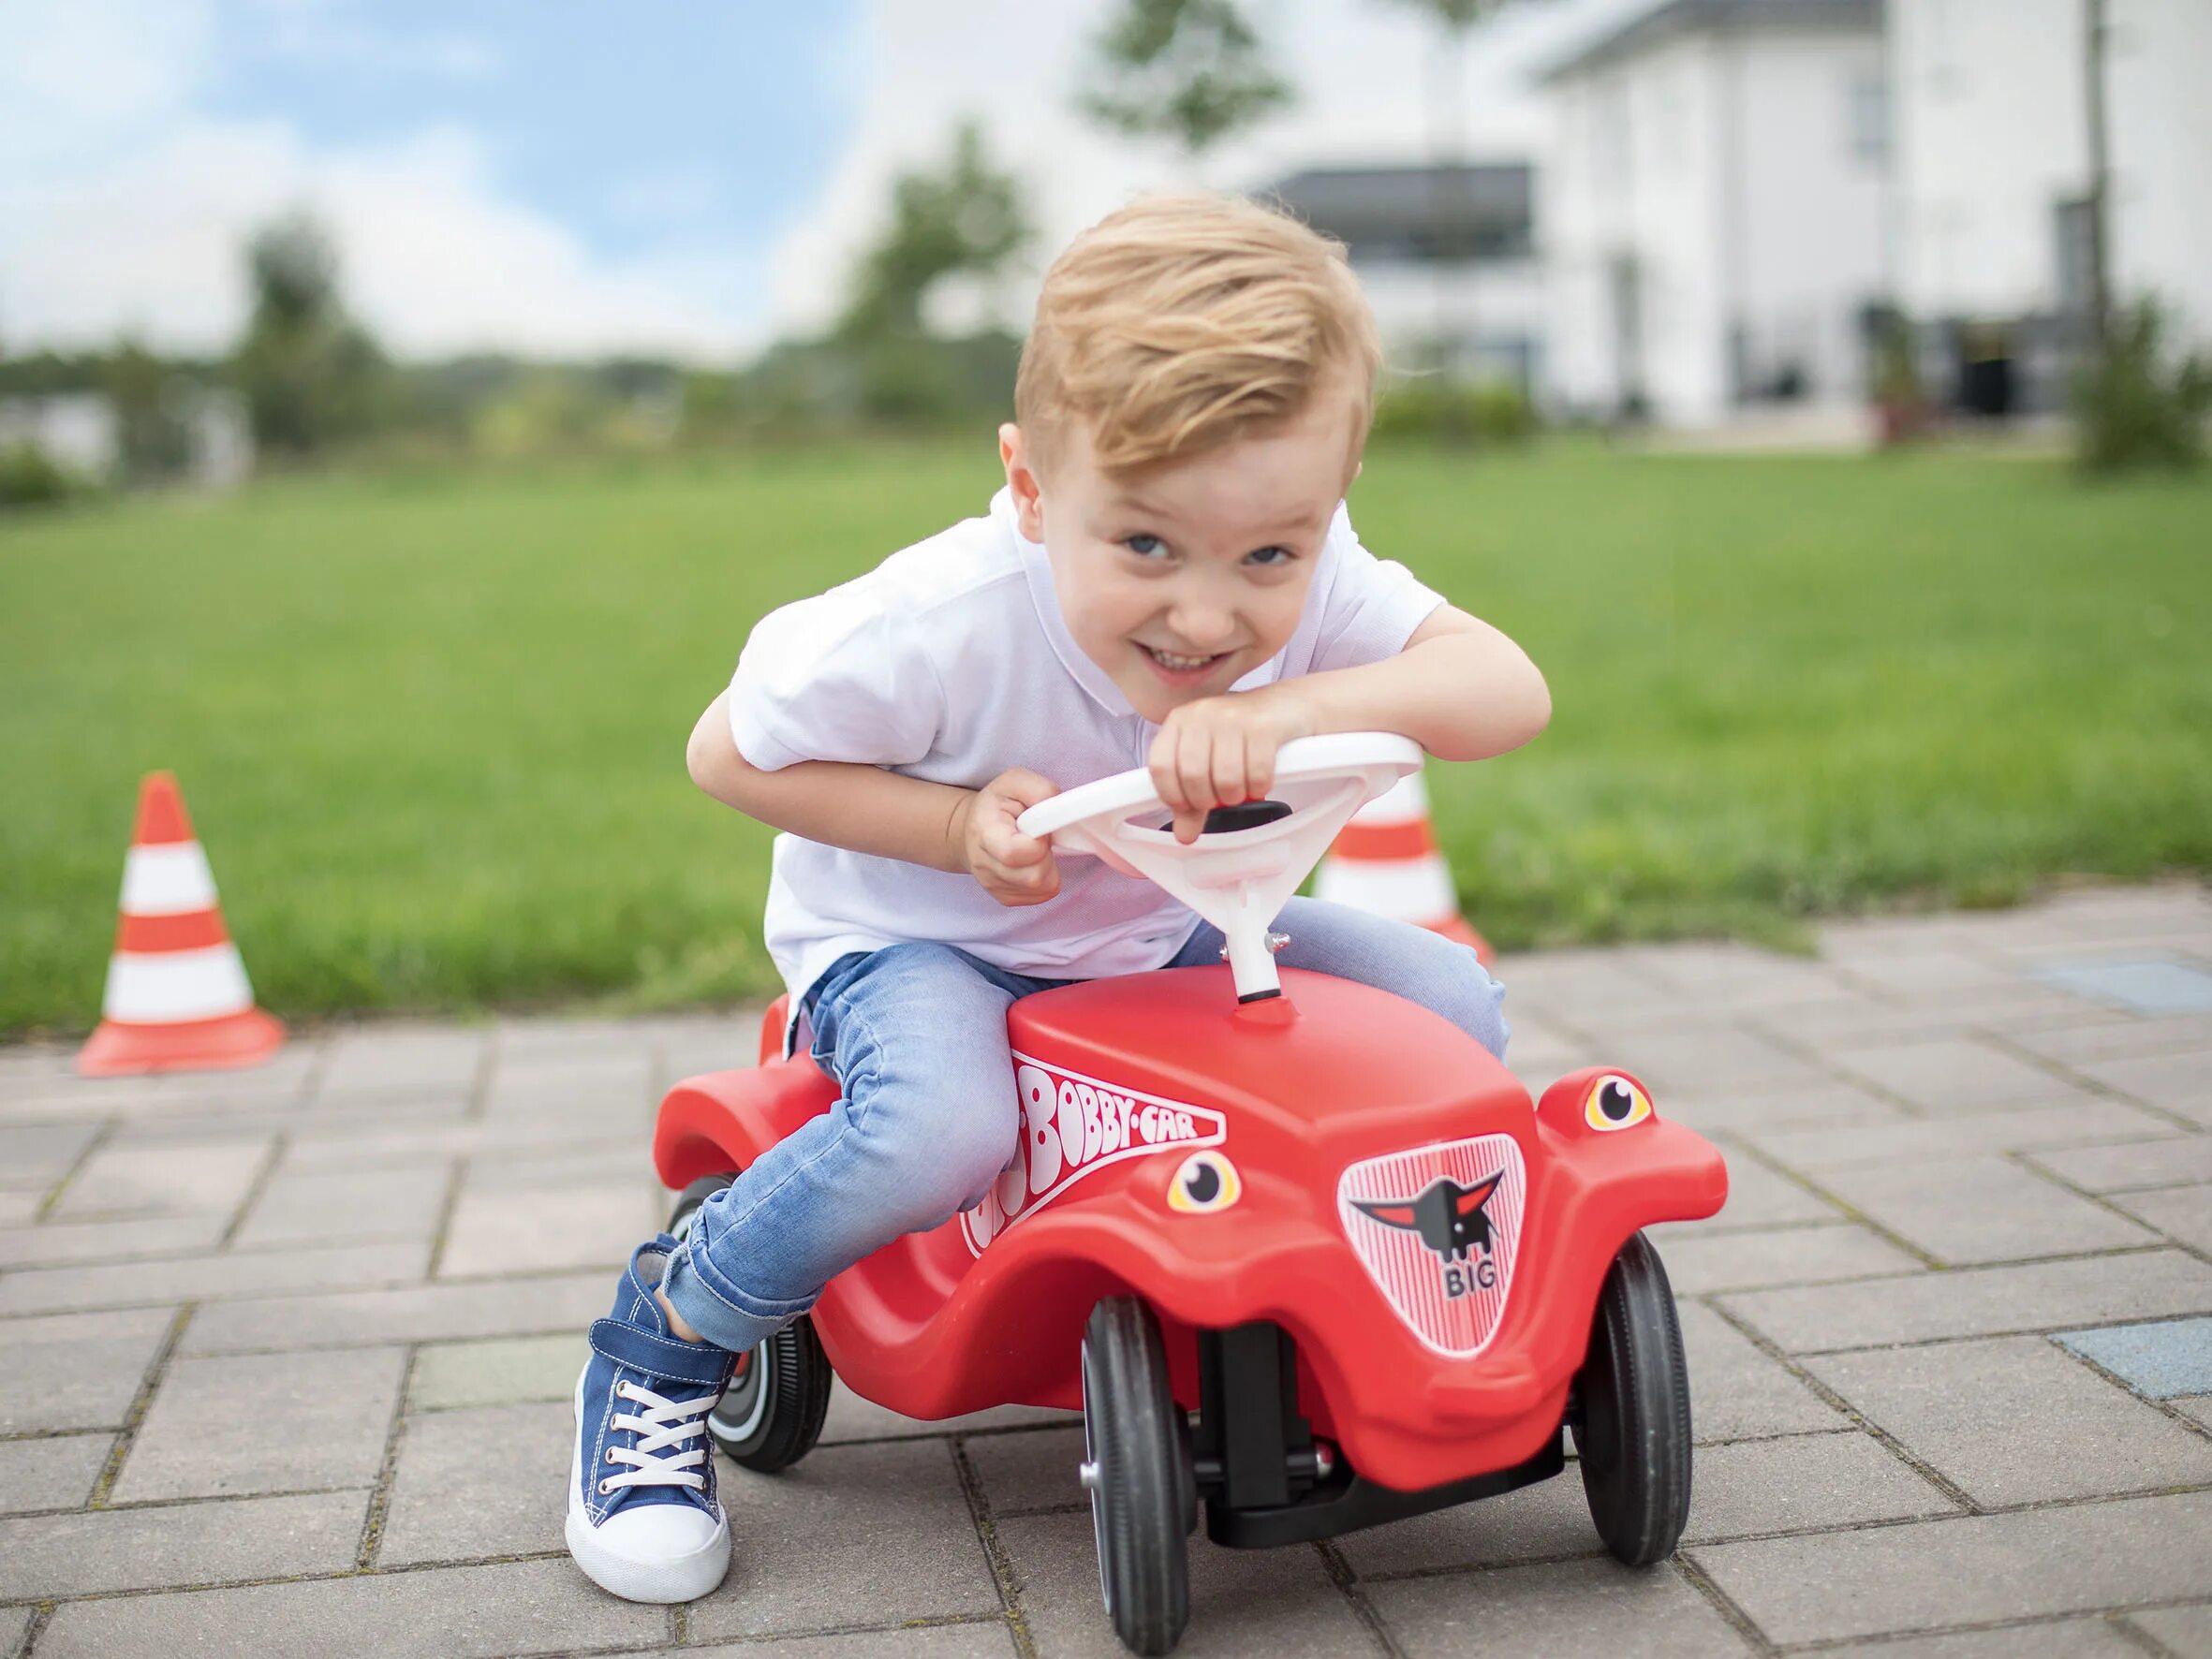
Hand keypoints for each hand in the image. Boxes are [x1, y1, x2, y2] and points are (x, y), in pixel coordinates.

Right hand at [959, 768, 1061, 906]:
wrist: (974, 830)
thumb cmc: (997, 804)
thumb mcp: (1014, 781)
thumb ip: (1038, 790)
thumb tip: (1057, 809)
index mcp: (983, 832)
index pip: (1015, 853)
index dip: (1037, 842)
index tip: (1037, 828)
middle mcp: (983, 864)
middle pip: (1033, 876)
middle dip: (1046, 857)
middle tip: (1038, 839)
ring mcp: (992, 885)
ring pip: (1041, 888)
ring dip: (1048, 868)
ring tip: (1035, 849)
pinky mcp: (1005, 897)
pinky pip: (1041, 896)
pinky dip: (1045, 879)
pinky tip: (1033, 862)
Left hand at [1147, 686, 1314, 842]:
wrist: (1286, 707)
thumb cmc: (1240, 736)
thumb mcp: (1209, 761)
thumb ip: (1193, 799)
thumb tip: (1185, 836)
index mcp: (1179, 722)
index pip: (1160, 767)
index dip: (1173, 796)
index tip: (1188, 806)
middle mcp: (1201, 715)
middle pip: (1193, 776)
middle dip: (1209, 800)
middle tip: (1221, 799)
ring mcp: (1232, 718)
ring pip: (1226, 778)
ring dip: (1236, 796)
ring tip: (1242, 789)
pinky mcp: (1263, 727)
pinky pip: (1257, 774)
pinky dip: (1260, 787)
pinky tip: (1260, 781)